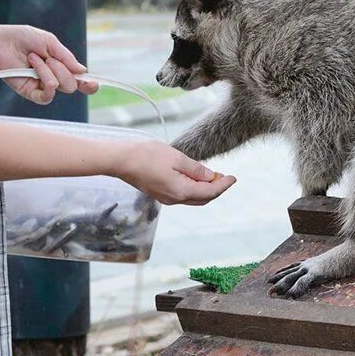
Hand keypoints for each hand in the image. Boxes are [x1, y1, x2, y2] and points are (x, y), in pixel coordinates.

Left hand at [0, 24, 98, 104]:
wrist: (0, 41)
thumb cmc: (22, 37)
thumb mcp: (49, 42)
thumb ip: (66, 56)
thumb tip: (82, 70)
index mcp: (59, 65)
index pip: (77, 80)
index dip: (87, 84)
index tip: (93, 84)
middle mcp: (51, 77)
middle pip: (71, 84)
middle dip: (63, 69)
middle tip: (47, 57)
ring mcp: (40, 85)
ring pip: (59, 87)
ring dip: (50, 71)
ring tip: (33, 58)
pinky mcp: (28, 92)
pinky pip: (45, 98)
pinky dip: (48, 87)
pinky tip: (41, 76)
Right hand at [115, 141, 236, 204]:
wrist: (121, 161)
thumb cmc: (147, 156)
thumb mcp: (177, 158)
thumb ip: (195, 169)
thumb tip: (209, 176)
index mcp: (181, 191)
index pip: (210, 192)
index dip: (223, 185)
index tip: (233, 178)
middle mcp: (174, 199)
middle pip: (202, 199)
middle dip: (216, 189)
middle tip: (225, 176)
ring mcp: (166, 198)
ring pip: (192, 198)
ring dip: (205, 189)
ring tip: (212, 175)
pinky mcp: (160, 193)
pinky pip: (182, 194)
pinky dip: (193, 188)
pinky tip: (195, 176)